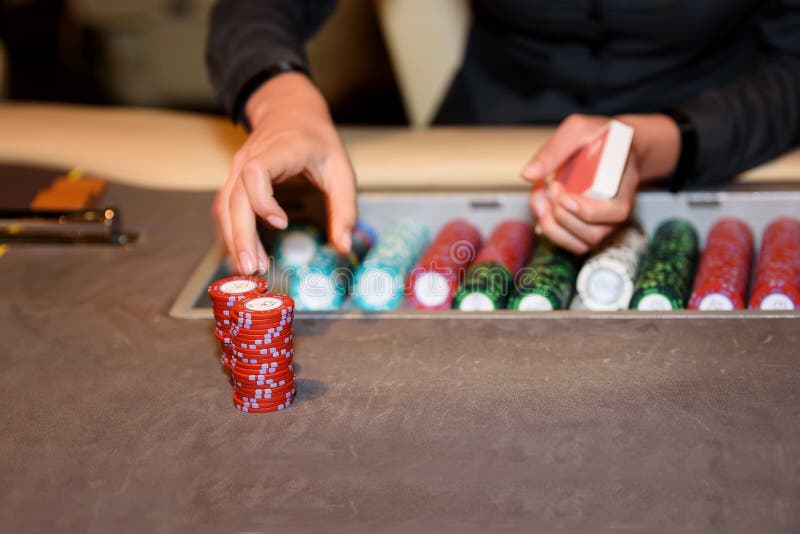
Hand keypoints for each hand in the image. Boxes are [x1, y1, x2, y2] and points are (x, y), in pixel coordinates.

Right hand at [213, 72, 356, 273]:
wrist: (290, 111)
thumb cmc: (316, 140)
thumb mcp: (341, 170)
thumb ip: (344, 208)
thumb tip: (343, 246)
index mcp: (278, 150)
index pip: (255, 173)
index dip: (263, 200)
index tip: (280, 223)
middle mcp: (250, 159)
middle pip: (235, 198)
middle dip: (241, 235)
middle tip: (253, 267)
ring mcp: (237, 169)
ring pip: (225, 206)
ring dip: (233, 239)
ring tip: (248, 268)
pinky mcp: (234, 180)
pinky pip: (225, 208)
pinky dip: (230, 231)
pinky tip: (241, 254)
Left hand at [521, 113, 679, 253]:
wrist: (611, 146)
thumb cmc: (598, 135)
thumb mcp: (578, 129)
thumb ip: (554, 149)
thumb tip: (528, 175)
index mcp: (625, 186)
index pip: (616, 212)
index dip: (586, 210)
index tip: (563, 193)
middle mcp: (617, 211)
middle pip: (593, 233)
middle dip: (562, 215)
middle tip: (550, 187)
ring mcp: (603, 224)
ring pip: (580, 244)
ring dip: (553, 224)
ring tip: (543, 196)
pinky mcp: (588, 229)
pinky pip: (570, 243)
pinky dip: (550, 229)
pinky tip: (542, 206)